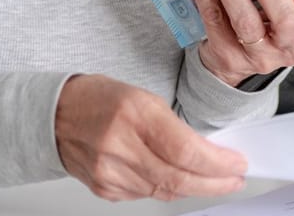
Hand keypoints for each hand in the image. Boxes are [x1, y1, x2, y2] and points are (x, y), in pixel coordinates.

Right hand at [54, 74, 247, 200]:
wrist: (56, 114)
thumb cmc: (100, 99)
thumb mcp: (143, 98)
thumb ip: (174, 126)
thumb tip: (209, 153)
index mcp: (134, 114)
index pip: (186, 151)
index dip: (217, 163)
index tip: (237, 164)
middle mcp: (120, 146)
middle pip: (179, 178)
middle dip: (214, 183)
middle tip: (234, 179)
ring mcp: (109, 172)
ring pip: (165, 191)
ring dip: (193, 187)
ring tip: (212, 179)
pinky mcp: (104, 189)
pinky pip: (146, 195)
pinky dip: (166, 188)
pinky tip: (176, 179)